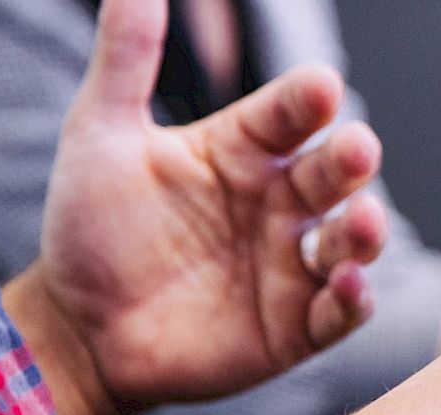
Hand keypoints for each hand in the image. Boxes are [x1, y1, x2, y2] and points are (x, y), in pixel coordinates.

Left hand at [8, 0, 386, 414]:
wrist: (74, 330)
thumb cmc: (90, 230)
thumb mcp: (101, 135)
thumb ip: (127, 58)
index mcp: (243, 150)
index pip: (290, 114)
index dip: (307, 101)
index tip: (319, 88)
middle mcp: (278, 202)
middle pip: (333, 172)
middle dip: (351, 159)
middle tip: (356, 148)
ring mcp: (291, 265)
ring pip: (351, 239)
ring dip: (365, 230)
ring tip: (361, 221)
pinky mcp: (294, 327)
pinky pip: (339, 311)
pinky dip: (352, 299)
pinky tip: (344, 284)